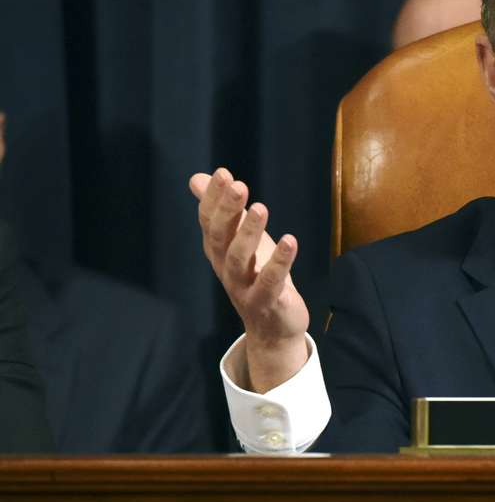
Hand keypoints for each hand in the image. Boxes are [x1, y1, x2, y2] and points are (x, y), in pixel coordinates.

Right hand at [189, 168, 309, 391]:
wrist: (272, 327)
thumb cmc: (257, 275)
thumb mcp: (240, 240)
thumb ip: (222, 210)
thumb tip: (198, 177)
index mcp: (218, 251)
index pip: (209, 221)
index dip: (213, 199)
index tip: (224, 173)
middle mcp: (226, 268)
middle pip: (220, 238)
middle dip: (227, 211)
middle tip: (239, 185)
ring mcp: (244, 287)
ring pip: (239, 260)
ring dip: (249, 233)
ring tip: (260, 207)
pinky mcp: (267, 302)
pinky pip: (270, 282)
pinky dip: (280, 262)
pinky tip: (290, 240)